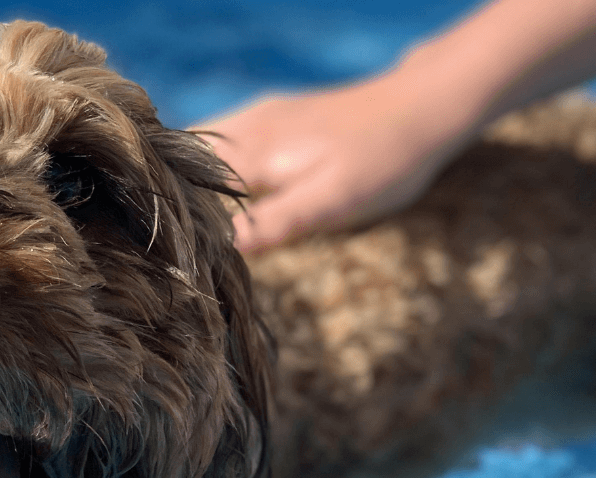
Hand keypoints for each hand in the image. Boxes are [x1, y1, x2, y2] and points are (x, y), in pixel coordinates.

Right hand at [195, 77, 453, 251]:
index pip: (187, 183)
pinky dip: (212, 162)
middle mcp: (248, 125)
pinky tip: (223, 187)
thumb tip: (224, 249)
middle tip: (172, 241)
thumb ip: (276, 222)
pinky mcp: (277, 113)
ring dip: (189, 177)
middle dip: (172, 194)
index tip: (170, 252)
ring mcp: (261, 114)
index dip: (176, 217)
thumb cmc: (384, 161)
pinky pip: (225, 136)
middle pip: (183, 159)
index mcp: (254, 151)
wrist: (425, 107)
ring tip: (188, 220)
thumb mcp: (334, 202)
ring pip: (202, 144)